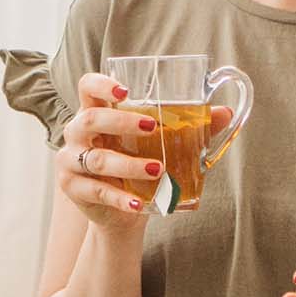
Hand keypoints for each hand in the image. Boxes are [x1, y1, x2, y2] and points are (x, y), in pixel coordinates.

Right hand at [54, 73, 233, 233]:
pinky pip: (97, 192)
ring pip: (97, 159)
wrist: (121, 212)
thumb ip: (187, 126)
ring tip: (158, 169)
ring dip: (128, 164)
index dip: (102, 84)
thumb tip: (224, 112)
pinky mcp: (73, 188)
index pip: (88, 87)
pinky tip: (139, 204)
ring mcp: (70, 161)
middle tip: (152, 128)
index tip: (125, 91)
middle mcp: (77, 133)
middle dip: (121, 122)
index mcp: (95, 112)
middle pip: (90, 119)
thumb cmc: (137, 166)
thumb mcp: (158, 144)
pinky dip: (121, 199)